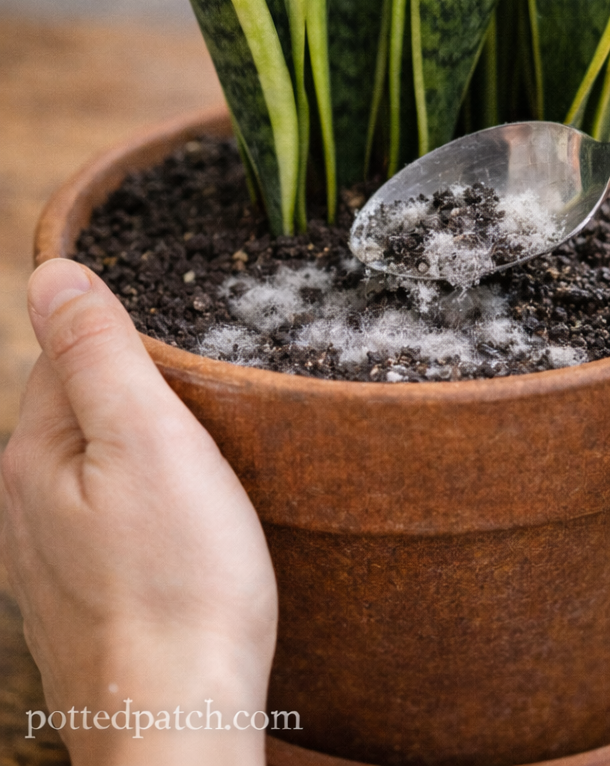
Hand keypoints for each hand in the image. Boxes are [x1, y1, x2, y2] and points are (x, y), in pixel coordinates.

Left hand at [1, 259, 276, 764]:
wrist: (177, 719)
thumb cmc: (181, 578)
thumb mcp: (149, 441)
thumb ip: (98, 353)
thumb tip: (50, 273)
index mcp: (32, 455)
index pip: (65, 355)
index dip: (128, 341)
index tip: (186, 362)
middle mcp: (22, 503)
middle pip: (78, 408)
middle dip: (136, 393)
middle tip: (205, 411)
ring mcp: (49, 554)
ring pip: (94, 464)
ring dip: (142, 448)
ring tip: (201, 464)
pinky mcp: (83, 591)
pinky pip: (108, 515)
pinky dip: (144, 501)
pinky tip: (180, 524)